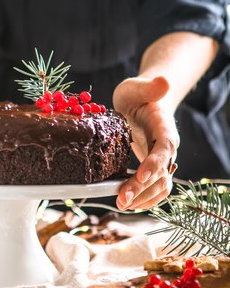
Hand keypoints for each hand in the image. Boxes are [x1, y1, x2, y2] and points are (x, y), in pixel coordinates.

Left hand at [112, 76, 178, 210]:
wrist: (141, 102)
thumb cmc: (136, 94)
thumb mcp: (136, 87)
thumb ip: (148, 87)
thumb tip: (164, 82)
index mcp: (164, 128)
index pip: (164, 148)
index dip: (155, 163)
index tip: (141, 175)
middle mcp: (166, 148)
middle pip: (162, 173)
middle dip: (143, 188)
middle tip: (121, 199)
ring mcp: (161, 160)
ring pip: (161, 185)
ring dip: (144, 198)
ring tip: (122, 205)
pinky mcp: (153, 168)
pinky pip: (156, 189)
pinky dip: (145, 199)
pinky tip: (129, 204)